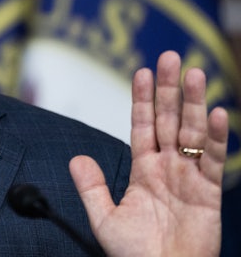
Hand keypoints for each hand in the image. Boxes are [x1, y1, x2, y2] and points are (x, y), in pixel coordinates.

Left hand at [69, 50, 226, 256]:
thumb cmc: (136, 254)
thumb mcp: (104, 219)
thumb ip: (91, 187)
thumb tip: (75, 158)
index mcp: (143, 169)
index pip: (142, 125)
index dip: (142, 99)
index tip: (141, 72)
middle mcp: (168, 168)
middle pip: (169, 119)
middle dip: (169, 89)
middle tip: (171, 56)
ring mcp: (190, 178)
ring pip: (192, 132)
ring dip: (193, 103)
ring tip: (193, 73)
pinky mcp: (209, 194)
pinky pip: (215, 161)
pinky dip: (217, 138)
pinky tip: (215, 113)